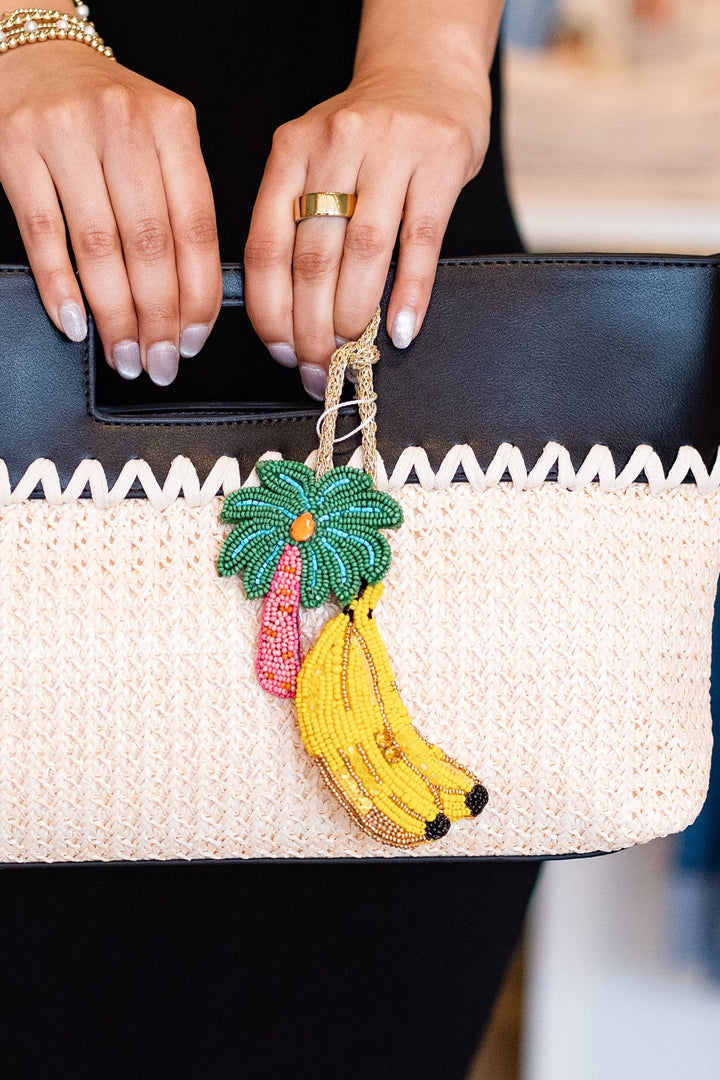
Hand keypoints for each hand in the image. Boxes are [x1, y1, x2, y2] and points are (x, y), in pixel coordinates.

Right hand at [0, 43, 221, 382]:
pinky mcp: (15, 148)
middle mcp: (123, 124)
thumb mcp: (160, 138)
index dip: (198, 296)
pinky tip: (74, 324)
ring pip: (99, 247)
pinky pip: (43, 235)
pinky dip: (60, 288)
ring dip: (114, 316)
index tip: (193, 342)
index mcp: (172, 125)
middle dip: (158, 319)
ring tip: (123, 355)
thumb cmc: (108, 112)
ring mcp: (66, 134)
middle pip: (150, 246)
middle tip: (159, 364)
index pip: (195, 229)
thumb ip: (181, 203)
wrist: (37, 53)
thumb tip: (193, 302)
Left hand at [243, 67, 491, 397]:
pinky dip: (410, 293)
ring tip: (351, 355)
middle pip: (313, 257)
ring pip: (363, 252)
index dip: (270, 311)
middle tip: (317, 368)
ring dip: (353, 316)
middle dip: (311, 328)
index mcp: (291, 152)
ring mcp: (391, 150)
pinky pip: (421, 242)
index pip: (267, 246)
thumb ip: (295, 220)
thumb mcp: (313, 161)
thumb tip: (287, 316)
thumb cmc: (364, 137)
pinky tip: (401, 330)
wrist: (427, 73)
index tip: (281, 352)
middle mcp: (336, 146)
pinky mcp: (441, 162)